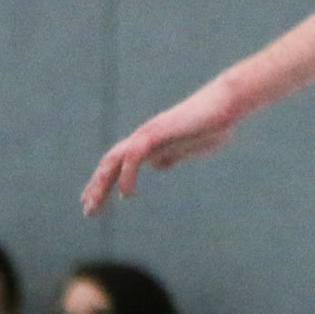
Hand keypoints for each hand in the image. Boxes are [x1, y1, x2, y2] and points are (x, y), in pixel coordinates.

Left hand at [81, 79, 242, 214]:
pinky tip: (127, 194)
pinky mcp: (157, 132)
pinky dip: (127, 175)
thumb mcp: (191, 146)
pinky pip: (133, 156)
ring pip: (114, 159)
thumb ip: (174, 154)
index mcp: (152, 141)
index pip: (119, 162)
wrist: (227, 103)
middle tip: (87, 210)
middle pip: (110, 162)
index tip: (94, 202)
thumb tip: (159, 165)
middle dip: (97, 186)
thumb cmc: (215, 123)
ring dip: (101, 183)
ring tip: (94, 205)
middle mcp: (145, 136)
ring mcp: (149, 133)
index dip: (105, 182)